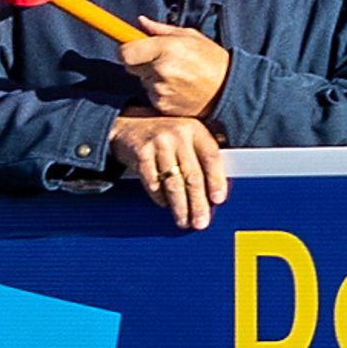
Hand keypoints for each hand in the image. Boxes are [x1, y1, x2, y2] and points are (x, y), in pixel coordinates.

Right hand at [107, 111, 227, 230]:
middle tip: (201, 222)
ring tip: (184, 221)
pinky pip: (153, 183)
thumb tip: (214, 194)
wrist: (128, 125)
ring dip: (180, 207)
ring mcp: (159, 144)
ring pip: (173, 183)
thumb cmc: (164, 137)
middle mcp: (178, 135)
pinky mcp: (141, 154)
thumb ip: (201, 158)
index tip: (218, 200)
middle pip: (192, 175)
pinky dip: (159, 197)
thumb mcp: (186, 139)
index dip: (216, 180)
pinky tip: (165, 205)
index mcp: (195, 130)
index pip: (211, 157)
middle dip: (198, 203)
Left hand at [116, 21, 231, 119]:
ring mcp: (161, 91)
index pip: (125, 52)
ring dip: (152, 78)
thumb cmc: (212, 60)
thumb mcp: (190, 37)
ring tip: (177, 76)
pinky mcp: (164, 106)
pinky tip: (178, 89)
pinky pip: (152, 96)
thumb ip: (161, 30)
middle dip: (141, 62)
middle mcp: (161, 70)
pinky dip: (160, 92)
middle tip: (161, 61)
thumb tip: (140, 22)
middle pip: (131, 67)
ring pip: (143, 82)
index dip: (126, 50)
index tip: (131, 48)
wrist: (229, 90)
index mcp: (166, 49)